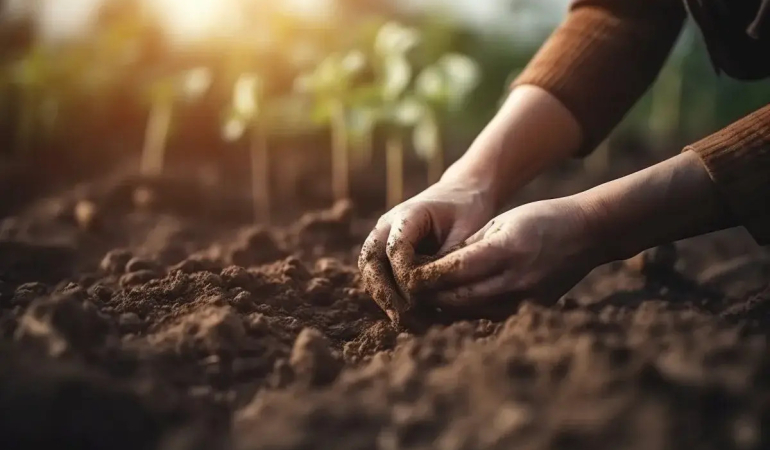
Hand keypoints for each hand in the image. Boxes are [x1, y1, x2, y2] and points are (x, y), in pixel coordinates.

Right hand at [358, 177, 496, 326]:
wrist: (462, 193)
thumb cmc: (467, 210)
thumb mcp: (464, 232)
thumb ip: (446, 258)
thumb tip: (433, 288)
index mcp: (407, 214)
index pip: (395, 249)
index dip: (403, 277)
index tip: (417, 300)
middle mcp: (387, 225)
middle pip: (370, 261)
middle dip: (384, 292)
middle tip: (401, 317)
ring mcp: (383, 237)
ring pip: (369, 271)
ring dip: (382, 296)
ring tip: (401, 321)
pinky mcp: (386, 250)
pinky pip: (378, 274)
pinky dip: (386, 294)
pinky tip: (403, 314)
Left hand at [405, 198, 602, 317]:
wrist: (588, 234)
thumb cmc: (542, 219)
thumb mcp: (501, 221)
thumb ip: (469, 246)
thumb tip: (434, 268)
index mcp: (504, 251)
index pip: (451, 271)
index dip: (424, 276)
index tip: (405, 275)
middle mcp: (514, 279)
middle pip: (456, 298)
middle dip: (428, 297)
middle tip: (406, 292)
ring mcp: (523, 298)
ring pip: (469, 312)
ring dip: (444, 308)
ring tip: (422, 301)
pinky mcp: (529, 308)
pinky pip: (488, 315)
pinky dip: (467, 311)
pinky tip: (451, 304)